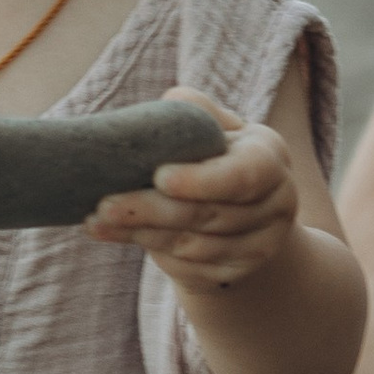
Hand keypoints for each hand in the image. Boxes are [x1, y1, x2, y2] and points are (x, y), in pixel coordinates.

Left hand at [83, 90, 297, 292]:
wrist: (244, 214)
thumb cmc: (218, 156)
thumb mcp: (217, 128)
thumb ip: (197, 113)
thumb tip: (174, 101)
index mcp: (269, 159)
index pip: (242, 176)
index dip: (201, 181)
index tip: (159, 176)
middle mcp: (275, 204)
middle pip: (208, 215)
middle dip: (151, 210)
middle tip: (105, 203)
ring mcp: (260, 245)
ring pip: (193, 245)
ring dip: (141, 232)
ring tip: (98, 217)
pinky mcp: (236, 273)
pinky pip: (188, 266)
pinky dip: (147, 248)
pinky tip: (114, 232)